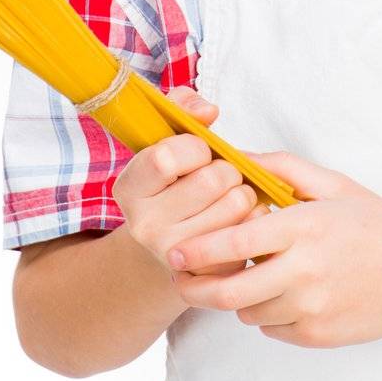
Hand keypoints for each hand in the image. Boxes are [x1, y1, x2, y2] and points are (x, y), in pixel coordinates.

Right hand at [112, 86, 270, 278]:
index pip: (166, 157)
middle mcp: (145, 226)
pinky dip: (254, 216)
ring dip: (243, 191)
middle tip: (218, 175)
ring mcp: (175, 253)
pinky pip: (250, 230)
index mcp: (128, 189)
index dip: (194, 148)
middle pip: (211, 180)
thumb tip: (208, 111)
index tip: (197, 152)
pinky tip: (236, 219)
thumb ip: (182, 109)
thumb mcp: (166, 139)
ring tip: (228, 195)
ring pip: (236, 203)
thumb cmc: (174, 180)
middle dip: (226, 168)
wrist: (169, 241)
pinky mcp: (208, 271)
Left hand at [167, 149, 381, 345]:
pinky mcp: (316, 334)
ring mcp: (311, 308)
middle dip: (195, 288)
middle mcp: (305, 272)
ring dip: (238, 298)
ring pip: (247, 311)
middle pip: (229, 292)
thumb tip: (238, 158)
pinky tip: (285, 293)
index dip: (198, 249)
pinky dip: (267, 313)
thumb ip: (282, 168)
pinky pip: (271, 328)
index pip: (236, 241)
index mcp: (305, 228)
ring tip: (250, 277)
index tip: (175, 251)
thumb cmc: (375, 225)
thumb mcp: (333, 184)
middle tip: (180, 278)